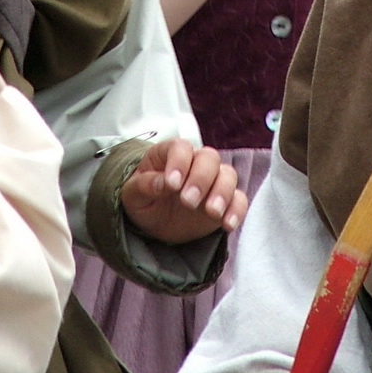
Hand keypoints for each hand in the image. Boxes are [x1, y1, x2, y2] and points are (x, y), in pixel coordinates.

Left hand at [119, 138, 248, 243]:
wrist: (155, 223)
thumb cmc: (143, 200)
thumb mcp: (132, 194)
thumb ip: (145, 185)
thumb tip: (163, 182)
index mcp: (170, 155)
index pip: (181, 148)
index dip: (179, 162)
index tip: (172, 184)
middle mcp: (195, 163)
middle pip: (209, 158)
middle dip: (201, 179)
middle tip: (188, 201)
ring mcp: (213, 181)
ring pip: (228, 175)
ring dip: (222, 192)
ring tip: (211, 212)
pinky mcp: (225, 201)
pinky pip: (239, 199)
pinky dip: (237, 210)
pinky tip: (227, 225)